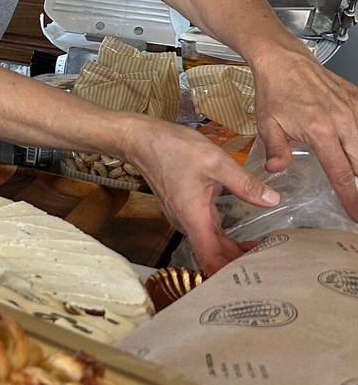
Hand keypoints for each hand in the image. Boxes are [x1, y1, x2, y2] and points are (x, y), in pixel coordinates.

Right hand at [127, 119, 278, 274]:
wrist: (142, 140)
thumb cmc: (173, 148)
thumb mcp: (216, 161)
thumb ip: (245, 183)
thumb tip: (273, 201)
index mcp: (193, 217)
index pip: (211, 260)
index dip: (231, 273)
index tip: (255, 276)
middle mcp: (186, 222)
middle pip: (214, 256)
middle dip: (239, 264)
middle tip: (271, 265)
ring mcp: (184, 216)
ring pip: (211, 244)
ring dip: (233, 253)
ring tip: (263, 255)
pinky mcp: (185, 209)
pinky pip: (206, 232)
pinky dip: (224, 240)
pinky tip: (241, 237)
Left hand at [250, 44, 357, 220]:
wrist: (284, 61)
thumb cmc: (274, 91)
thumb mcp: (268, 124)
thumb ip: (276, 150)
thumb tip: (278, 171)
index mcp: (321, 131)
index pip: (341, 173)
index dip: (350, 197)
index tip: (355, 214)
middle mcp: (343, 121)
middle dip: (357, 181)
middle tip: (353, 196)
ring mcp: (353, 110)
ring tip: (351, 172)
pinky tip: (354, 145)